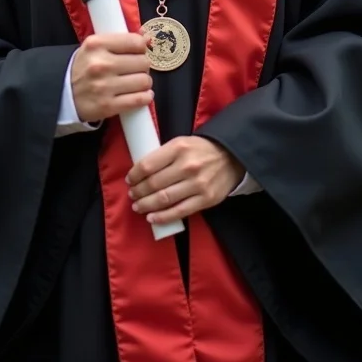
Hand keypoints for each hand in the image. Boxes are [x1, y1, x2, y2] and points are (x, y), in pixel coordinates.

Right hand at [71, 32, 152, 122]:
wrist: (63, 94)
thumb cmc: (84, 67)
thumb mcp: (96, 47)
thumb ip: (121, 40)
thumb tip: (148, 38)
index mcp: (97, 44)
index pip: (135, 42)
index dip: (141, 48)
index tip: (137, 52)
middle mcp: (101, 64)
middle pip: (143, 62)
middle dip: (142, 66)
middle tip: (135, 69)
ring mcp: (104, 87)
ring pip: (144, 81)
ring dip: (144, 82)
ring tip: (136, 82)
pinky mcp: (108, 106)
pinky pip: (139, 99)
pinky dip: (145, 97)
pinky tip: (141, 95)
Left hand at [126, 136, 244, 225]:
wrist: (231, 157)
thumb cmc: (201, 149)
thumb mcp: (181, 143)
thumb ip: (164, 155)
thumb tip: (141, 171)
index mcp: (178, 148)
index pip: (148, 165)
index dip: (135, 175)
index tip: (130, 180)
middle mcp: (187, 166)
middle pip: (154, 184)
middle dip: (139, 192)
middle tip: (132, 195)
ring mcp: (197, 184)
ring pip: (164, 199)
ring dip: (146, 205)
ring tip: (138, 206)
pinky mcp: (206, 200)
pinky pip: (180, 211)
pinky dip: (163, 217)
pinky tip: (152, 218)